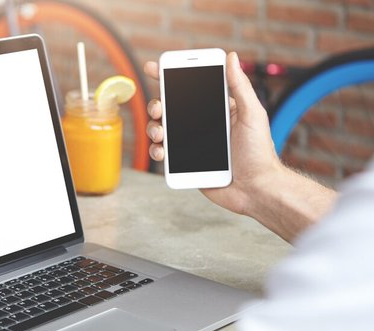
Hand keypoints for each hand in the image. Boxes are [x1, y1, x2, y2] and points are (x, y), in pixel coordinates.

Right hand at [144, 52, 282, 215]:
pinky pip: (164, 155)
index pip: (191, 89)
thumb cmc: (260, 153)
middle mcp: (201, 125)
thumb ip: (240, 86)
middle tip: (159, 108)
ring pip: (162, 130)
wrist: (255, 189)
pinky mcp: (185, 164)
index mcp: (216, 109)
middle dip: (157, 104)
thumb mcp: (252, 114)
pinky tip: (162, 152)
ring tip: (160, 133)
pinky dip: (157, 151)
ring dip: (154, 128)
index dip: (171, 77)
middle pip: (169, 108)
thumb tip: (231, 57)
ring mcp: (191, 145)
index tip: (156, 68)